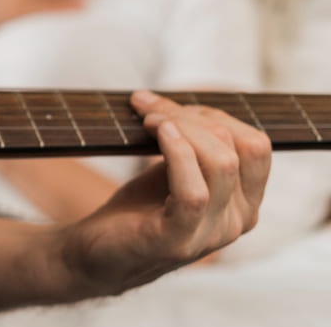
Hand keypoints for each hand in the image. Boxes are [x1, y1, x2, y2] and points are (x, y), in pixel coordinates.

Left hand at [56, 91, 270, 295]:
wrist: (98, 252)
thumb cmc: (139, 209)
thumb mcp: (176, 172)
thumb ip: (196, 145)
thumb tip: (187, 104)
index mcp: (245, 202)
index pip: (256, 146)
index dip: (216, 116)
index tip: (173, 108)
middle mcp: (238, 221)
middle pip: (239, 148)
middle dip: (194, 117)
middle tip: (149, 110)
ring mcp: (211, 234)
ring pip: (220, 163)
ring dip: (180, 127)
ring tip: (148, 120)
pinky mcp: (177, 241)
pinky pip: (194, 192)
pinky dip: (178, 154)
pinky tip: (158, 134)